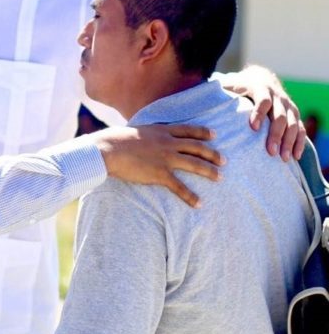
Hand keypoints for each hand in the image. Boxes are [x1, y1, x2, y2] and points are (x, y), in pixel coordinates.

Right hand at [91, 124, 222, 207]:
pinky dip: (190, 196)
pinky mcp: (159, 174)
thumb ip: (144, 135)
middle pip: (196, 147)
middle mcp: (167, 143)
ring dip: (209, 171)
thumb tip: (142, 137)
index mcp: (161, 130)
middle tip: (224, 159)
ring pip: (194, 164)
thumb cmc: (115, 140)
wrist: (108, 150)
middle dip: (212, 153)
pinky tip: (199, 203)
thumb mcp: (134, 131)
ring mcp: (165, 158)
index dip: (202, 132)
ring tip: (220, 177)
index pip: (187, 130)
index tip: (214, 134)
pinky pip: (179, 187)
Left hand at [219, 65, 305, 161]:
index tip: (252, 128)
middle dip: (276, 134)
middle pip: (281, 115)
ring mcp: (289, 105)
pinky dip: (299, 142)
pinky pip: (301, 129)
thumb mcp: (228, 84)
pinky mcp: (295, 114)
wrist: (261, 77)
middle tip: (270, 151)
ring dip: (289, 141)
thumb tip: (197, 98)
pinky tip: (295, 156)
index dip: (259, 113)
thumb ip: (218, 91)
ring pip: (294, 124)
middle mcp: (278, 96)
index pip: (263, 100)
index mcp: (260, 87)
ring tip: (282, 158)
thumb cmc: (239, 86)